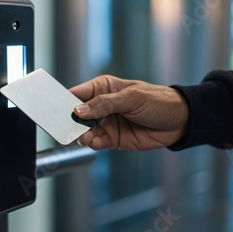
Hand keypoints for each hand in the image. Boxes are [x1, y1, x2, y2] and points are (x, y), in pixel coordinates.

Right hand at [69, 75, 188, 150]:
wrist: (180, 122)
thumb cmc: (158, 101)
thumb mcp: (132, 98)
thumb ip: (104, 104)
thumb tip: (79, 110)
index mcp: (103, 88)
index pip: (77, 93)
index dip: (64, 100)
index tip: (53, 108)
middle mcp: (101, 106)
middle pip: (77, 114)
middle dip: (70, 120)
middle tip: (64, 126)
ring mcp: (106, 123)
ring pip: (85, 130)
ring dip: (81, 134)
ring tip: (83, 137)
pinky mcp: (113, 139)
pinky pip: (97, 141)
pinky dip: (92, 143)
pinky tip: (92, 142)